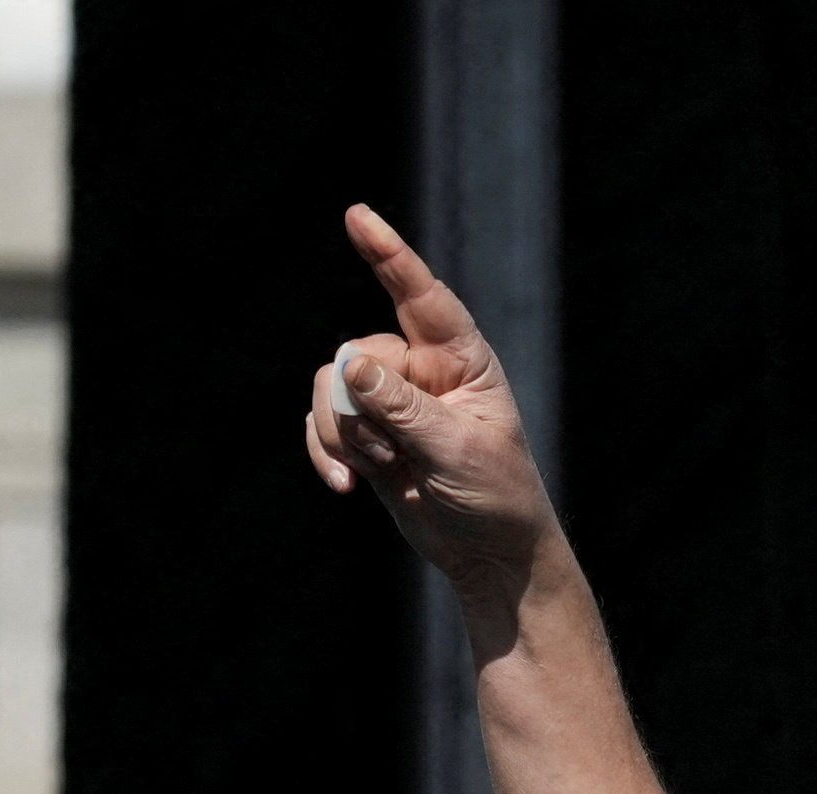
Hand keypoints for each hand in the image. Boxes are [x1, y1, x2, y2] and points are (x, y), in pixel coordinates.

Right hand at [304, 202, 556, 606]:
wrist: (489, 556)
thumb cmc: (495, 498)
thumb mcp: (457, 451)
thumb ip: (404, 408)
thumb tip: (347, 363)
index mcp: (462, 359)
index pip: (421, 295)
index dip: (388, 254)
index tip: (357, 215)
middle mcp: (423, 370)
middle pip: (358, 351)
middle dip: (358, 402)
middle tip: (388, 451)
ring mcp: (390, 402)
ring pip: (331, 386)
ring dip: (342, 432)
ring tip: (378, 468)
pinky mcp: (366, 435)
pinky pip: (321, 423)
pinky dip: (324, 451)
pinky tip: (344, 486)